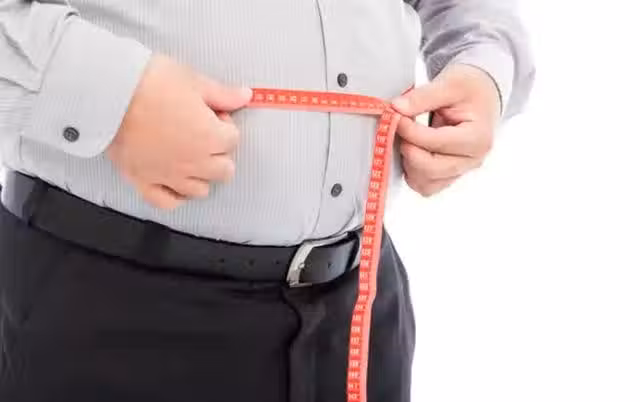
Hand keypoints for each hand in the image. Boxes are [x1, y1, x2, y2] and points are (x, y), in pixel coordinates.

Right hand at [107, 54, 251, 208]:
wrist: (110, 92)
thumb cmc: (151, 83)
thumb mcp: (194, 81)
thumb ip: (223, 94)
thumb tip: (245, 96)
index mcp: (211, 138)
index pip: (234, 140)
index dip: (224, 124)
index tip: (211, 113)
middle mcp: (195, 162)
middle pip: (224, 170)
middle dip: (218, 153)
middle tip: (202, 134)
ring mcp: (170, 175)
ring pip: (200, 190)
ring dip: (200, 175)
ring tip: (188, 156)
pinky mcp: (144, 181)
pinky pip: (167, 201)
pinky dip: (174, 195)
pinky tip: (172, 182)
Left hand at [391, 64, 500, 196]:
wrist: (483, 95)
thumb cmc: (471, 89)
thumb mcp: (451, 83)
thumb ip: (423, 96)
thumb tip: (397, 108)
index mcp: (477, 138)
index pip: (436, 143)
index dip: (410, 131)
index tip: (397, 116)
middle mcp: (472, 160)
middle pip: (430, 170)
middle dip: (408, 149)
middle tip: (400, 128)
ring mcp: (461, 170)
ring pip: (426, 183)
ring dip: (409, 163)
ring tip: (409, 139)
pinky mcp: (449, 175)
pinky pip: (426, 185)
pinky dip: (413, 171)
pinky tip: (413, 150)